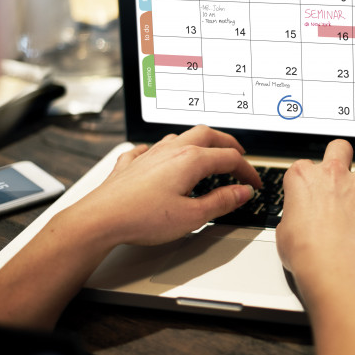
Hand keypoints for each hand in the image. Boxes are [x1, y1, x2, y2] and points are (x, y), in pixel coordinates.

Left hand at [67, 125, 261, 246]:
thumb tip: (241, 192)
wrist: (100, 219)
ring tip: (206, 154)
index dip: (247, 171)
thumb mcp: (192, 216)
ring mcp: (149, 155)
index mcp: (190, 160)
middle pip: (207, 135)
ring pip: (179, 137)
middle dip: (227, 144)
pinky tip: (158, 157)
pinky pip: (149, 149)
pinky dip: (161, 151)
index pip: (229, 159)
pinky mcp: (130, 164)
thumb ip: (221, 202)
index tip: (254, 184)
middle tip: (239, 155)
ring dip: (198, 142)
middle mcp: (171, 151)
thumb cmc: (142, 218)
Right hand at [276, 139, 354, 275]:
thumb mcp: (283, 232)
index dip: (309, 179)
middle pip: (340, 148)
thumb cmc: (305, 250)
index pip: (304, 166)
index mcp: (303, 178)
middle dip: (342, 156)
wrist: (330, 261)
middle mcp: (332, 174)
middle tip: (341, 169)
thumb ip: (291, 219)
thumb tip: (294, 224)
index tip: (310, 191)